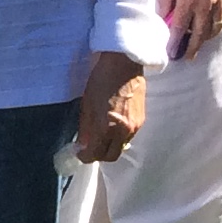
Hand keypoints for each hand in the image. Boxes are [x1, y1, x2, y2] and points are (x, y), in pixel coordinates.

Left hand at [73, 49, 145, 163]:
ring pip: (120, 147)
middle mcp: (123, 131)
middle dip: (98, 155)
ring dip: (109, 146)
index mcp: (107, 127)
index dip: (85, 157)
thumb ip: (85, 128)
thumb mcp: (87, 105)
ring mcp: (135, 127)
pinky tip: (112, 127)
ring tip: (100, 136)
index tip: (79, 153)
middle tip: (89, 148)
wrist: (124, 66)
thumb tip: (82, 144)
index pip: (96, 154)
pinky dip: (118, 137)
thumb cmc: (101, 81)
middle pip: (110, 156)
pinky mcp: (141, 121)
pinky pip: (128, 137)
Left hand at [157, 0, 221, 60]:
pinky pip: (221, 22)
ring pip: (211, 31)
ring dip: (203, 41)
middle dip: (191, 48)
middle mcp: (205, 8)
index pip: (180, 28)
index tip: (171, 53)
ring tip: (195, 46)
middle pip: (198, 35)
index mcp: (189, 1)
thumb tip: (162, 15)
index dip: (175, 43)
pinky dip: (214, 30)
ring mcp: (219, 6)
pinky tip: (209, 31)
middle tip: (185, 57)